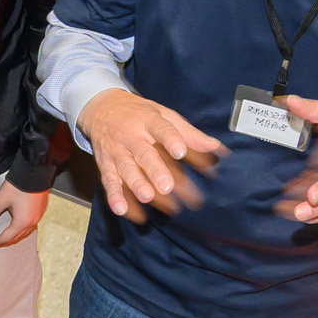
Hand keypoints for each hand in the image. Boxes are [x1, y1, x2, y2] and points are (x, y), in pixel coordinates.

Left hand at [0, 179, 48, 249]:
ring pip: (24, 232)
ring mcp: (38, 217)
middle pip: (16, 237)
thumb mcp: (0, 201)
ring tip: (3, 236)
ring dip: (12, 236)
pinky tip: (16, 225)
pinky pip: (30, 225)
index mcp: (22, 222)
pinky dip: (20, 229)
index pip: (6, 238)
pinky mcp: (40, 211)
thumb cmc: (18, 186)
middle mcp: (32, 222)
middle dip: (3, 241)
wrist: (35, 172)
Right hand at [84, 88, 221, 219]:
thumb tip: (217, 148)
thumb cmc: (139, 114)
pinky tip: (122, 209)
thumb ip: (190, 134)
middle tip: (167, 186)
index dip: (170, 139)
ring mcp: (117, 152)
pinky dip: (114, 196)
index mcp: (149, 121)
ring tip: (147, 197)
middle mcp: (132, 137)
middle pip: (143, 154)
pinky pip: (109, 181)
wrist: (101, 108)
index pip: (161, 129)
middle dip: (154, 170)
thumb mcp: (165, 116)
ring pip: (126, 169)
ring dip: (136, 184)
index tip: (180, 151)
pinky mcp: (106, 165)